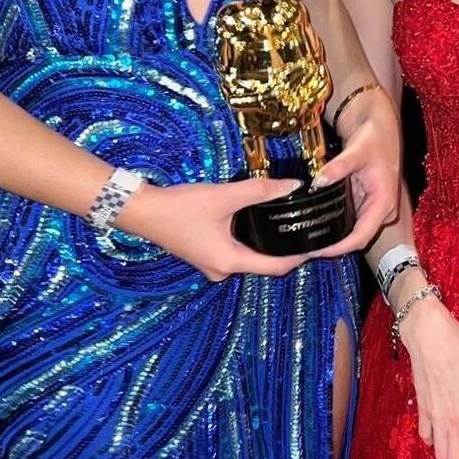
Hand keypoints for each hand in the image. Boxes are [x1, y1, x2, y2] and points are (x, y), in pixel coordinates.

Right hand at [123, 176, 304, 281]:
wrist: (142, 211)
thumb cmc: (180, 207)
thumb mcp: (224, 197)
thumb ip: (259, 191)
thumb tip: (293, 188)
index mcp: (230, 262)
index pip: (275, 268)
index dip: (298, 257)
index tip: (316, 243)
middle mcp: (222, 270)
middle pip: (263, 264)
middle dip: (283, 249)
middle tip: (303, 228)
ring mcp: (211, 265)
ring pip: (248, 257)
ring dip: (265, 243)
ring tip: (285, 223)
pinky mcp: (204, 255)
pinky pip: (234, 251)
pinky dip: (248, 240)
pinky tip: (255, 222)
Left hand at [310, 90, 401, 257]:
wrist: (380, 124)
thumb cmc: (375, 136)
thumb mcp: (357, 150)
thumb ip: (338, 167)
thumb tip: (318, 181)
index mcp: (384, 202)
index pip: (361, 236)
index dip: (340, 248)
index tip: (317, 250)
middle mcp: (382, 210)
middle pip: (357, 239)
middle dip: (334, 246)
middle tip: (305, 248)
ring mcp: (375, 208)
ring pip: (354, 232)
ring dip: (334, 238)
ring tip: (308, 240)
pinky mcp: (367, 203)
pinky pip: (351, 222)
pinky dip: (336, 226)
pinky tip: (318, 226)